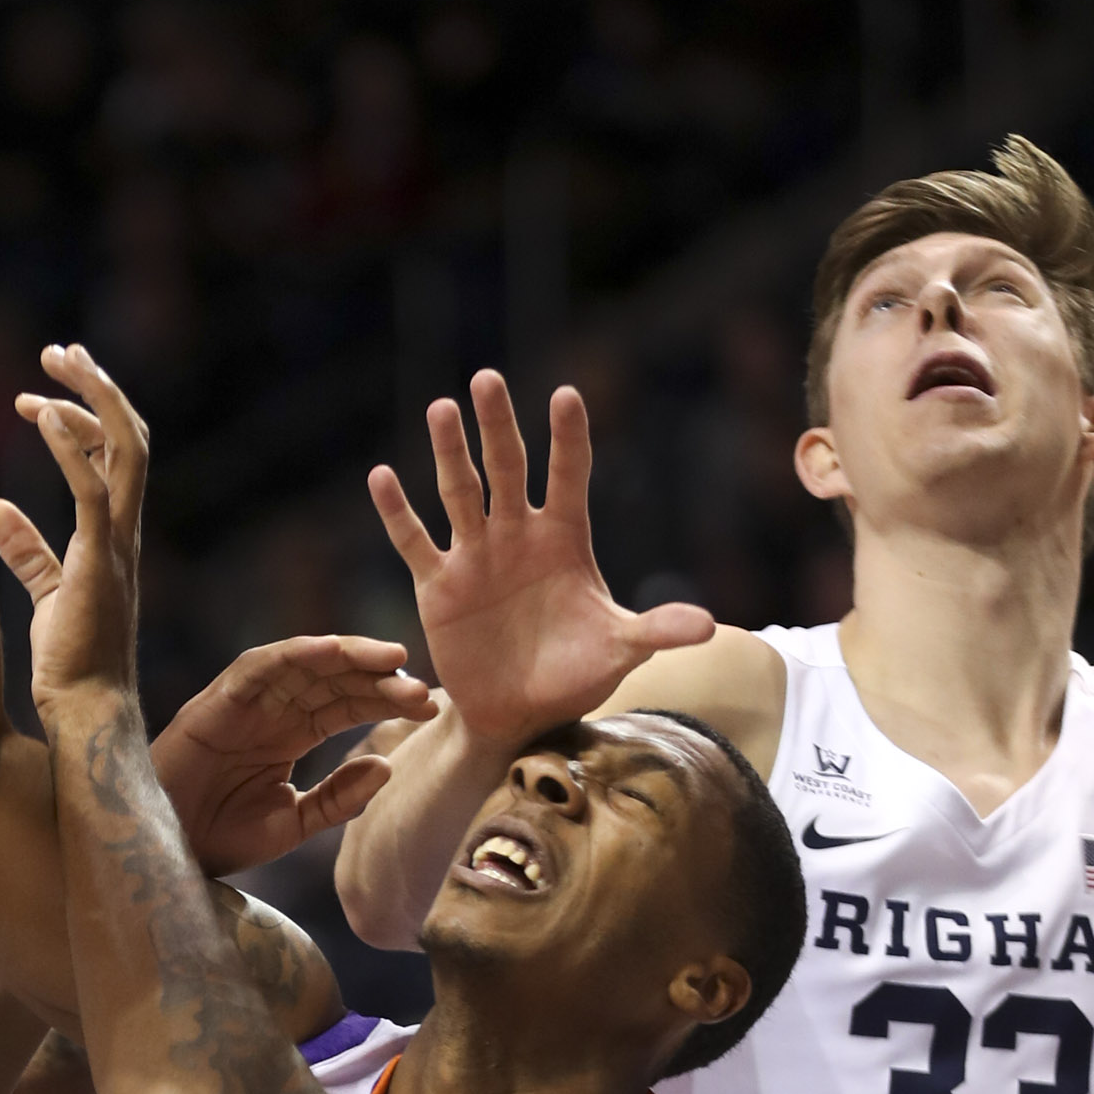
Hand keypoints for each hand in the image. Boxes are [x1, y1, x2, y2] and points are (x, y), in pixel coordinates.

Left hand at [0, 343, 146, 712]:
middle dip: (98, 387)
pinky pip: (91, 491)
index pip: (117, 455)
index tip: (40, 391)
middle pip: (131, 437)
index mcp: (115, 535)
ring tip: (56, 362)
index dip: (85, 414)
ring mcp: (117, 545)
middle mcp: (125, 531)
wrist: (85, 711)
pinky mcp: (98, 563)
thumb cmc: (70, 664)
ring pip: (126, 450)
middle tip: (58, 351)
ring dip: (93, 398)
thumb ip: (27, 550)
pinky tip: (37, 415)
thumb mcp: (47, 594)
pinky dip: (68, 446)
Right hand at [152, 640, 435, 874]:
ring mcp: (246, 701)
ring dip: (349, 657)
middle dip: (380, 680)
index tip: (430, 706)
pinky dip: (295, 654)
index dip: (387, 700)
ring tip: (395, 659)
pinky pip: (259, 666)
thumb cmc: (218, 839)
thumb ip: (337, 799)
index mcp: (290, 735)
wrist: (164, 852)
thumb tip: (385, 765)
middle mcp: (272, 710)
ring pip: (305, 665)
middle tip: (424, 689)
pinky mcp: (218, 699)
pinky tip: (332, 651)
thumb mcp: (291, 822)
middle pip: (335, 682)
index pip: (347, 706)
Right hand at [372, 370, 711, 750]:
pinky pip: (414, 542)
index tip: (565, 395)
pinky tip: (382, 477)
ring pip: (460, 492)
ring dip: (449, 452)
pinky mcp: (438, 585)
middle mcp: (518, 536)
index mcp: (565, 541)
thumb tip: (711, 627)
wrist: (520, 715)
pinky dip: (397, 513)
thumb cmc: (574, 676)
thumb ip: (656, 631)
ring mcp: (475, 556)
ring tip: (441, 409)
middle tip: (487, 378)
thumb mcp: (620, 652)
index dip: (567, 438)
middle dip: (498, 425)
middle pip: (508, 468)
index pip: (568, 475)